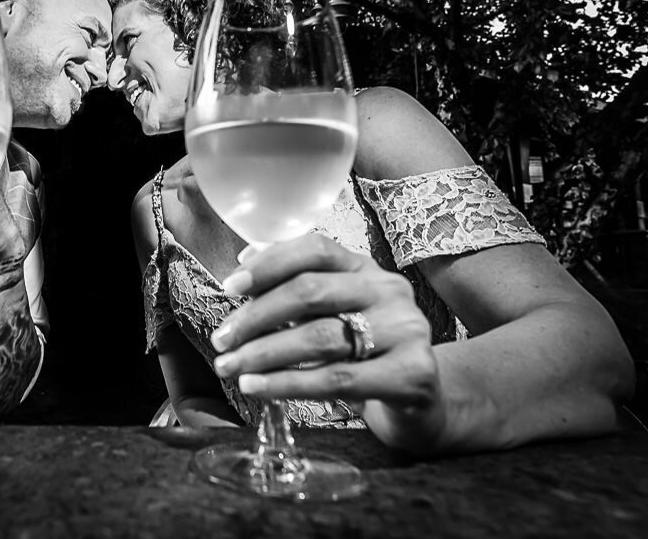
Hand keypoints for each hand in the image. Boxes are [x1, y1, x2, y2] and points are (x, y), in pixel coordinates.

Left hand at [208, 233, 446, 451]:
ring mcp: (406, 331)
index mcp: (366, 268)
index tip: (229, 287)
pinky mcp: (413, 374)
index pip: (315, 249)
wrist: (425, 398)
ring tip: (231, 367)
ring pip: (320, 338)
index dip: (268, 264)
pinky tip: (258, 388)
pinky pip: (337, 379)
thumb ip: (296, 283)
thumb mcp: (336, 311)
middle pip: (311, 291)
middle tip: (221, 340)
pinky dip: (288, 384)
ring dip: (264, 354)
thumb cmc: (368, 351)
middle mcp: (389, 291)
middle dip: (256, 317)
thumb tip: (245, 258)